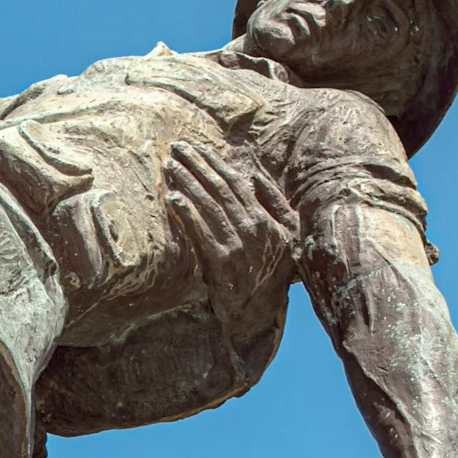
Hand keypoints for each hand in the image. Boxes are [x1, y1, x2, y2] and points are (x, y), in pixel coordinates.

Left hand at [163, 141, 294, 333]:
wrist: (260, 310)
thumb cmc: (272, 269)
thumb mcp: (287, 234)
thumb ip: (274, 202)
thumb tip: (253, 176)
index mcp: (266, 217)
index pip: (235, 181)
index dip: (214, 162)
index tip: (196, 147)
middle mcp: (252, 227)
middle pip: (219, 188)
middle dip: (196, 164)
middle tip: (176, 147)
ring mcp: (237, 245)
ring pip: (208, 205)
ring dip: (188, 182)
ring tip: (170, 166)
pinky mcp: (221, 262)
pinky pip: (200, 232)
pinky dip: (187, 213)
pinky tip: (172, 198)